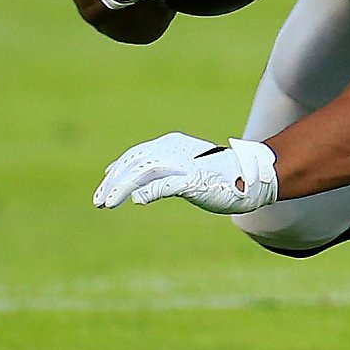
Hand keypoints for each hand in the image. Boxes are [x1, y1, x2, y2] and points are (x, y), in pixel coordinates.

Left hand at [93, 132, 278, 213]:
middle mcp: (174, 150)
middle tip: (98, 201)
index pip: (136, 155)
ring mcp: (183, 164)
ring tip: (106, 204)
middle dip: (112, 182)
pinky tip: (137, 201)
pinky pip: (164, 185)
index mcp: (171, 145)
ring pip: (142, 172)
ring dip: (121, 188)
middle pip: (133, 163)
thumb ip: (161, 179)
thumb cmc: (219, 177)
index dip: (117, 170)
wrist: (250, 177)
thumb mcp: (185, 173)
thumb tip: (137, 195)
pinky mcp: (193, 179)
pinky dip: (148, 192)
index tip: (104, 183)